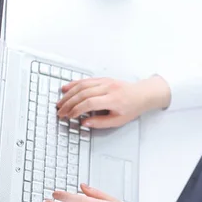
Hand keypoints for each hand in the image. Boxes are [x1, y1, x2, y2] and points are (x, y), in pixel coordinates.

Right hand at [56, 76, 170, 128]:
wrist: (142, 94)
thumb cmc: (132, 108)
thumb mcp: (118, 120)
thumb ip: (100, 123)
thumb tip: (84, 123)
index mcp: (113, 99)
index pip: (90, 103)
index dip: (77, 109)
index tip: (69, 116)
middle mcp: (109, 88)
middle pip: (83, 94)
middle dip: (69, 103)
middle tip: (60, 111)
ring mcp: (105, 82)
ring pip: (82, 86)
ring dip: (69, 94)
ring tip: (60, 102)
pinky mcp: (103, 79)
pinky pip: (86, 80)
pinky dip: (74, 84)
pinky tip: (66, 89)